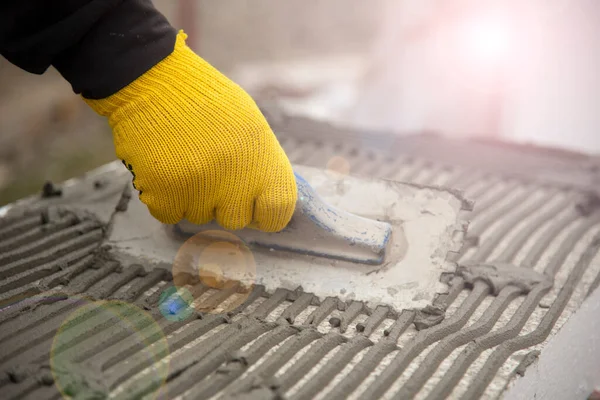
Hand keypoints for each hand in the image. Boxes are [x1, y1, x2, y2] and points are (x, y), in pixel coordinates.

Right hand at [85, 31, 295, 231]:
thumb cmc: (207, 100)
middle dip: (224, 203)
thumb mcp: (251, 125)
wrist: (155, 81)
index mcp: (263, 162)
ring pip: (200, 217)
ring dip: (192, 197)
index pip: (277, 213)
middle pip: (235, 220)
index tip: (254, 206)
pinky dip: (165, 197)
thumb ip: (262, 165)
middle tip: (211, 173)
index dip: (265, 213)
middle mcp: (236, 182)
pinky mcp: (166, 195)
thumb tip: (266, 198)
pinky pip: (169, 214)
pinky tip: (165, 167)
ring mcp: (200, 191)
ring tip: (185, 160)